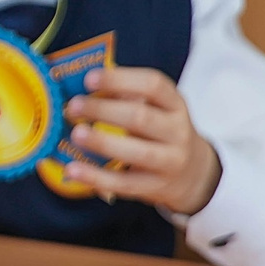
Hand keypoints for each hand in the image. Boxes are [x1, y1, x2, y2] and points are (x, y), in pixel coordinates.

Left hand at [62, 66, 220, 214]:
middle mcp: (177, 131)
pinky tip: (73, 169)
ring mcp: (169, 162)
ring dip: (102, 142)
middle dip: (103, 110)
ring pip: (137, 153)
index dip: (120, 80)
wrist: (191, 172)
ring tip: (75, 133)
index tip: (89, 79)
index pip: (153, 85)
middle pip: (141, 118)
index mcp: (175, 104)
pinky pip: (124, 183)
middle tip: (73, 106)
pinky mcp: (154, 186)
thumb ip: (126, 97)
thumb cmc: (159, 132)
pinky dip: (96, 177)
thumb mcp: (155, 109)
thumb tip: (82, 90)